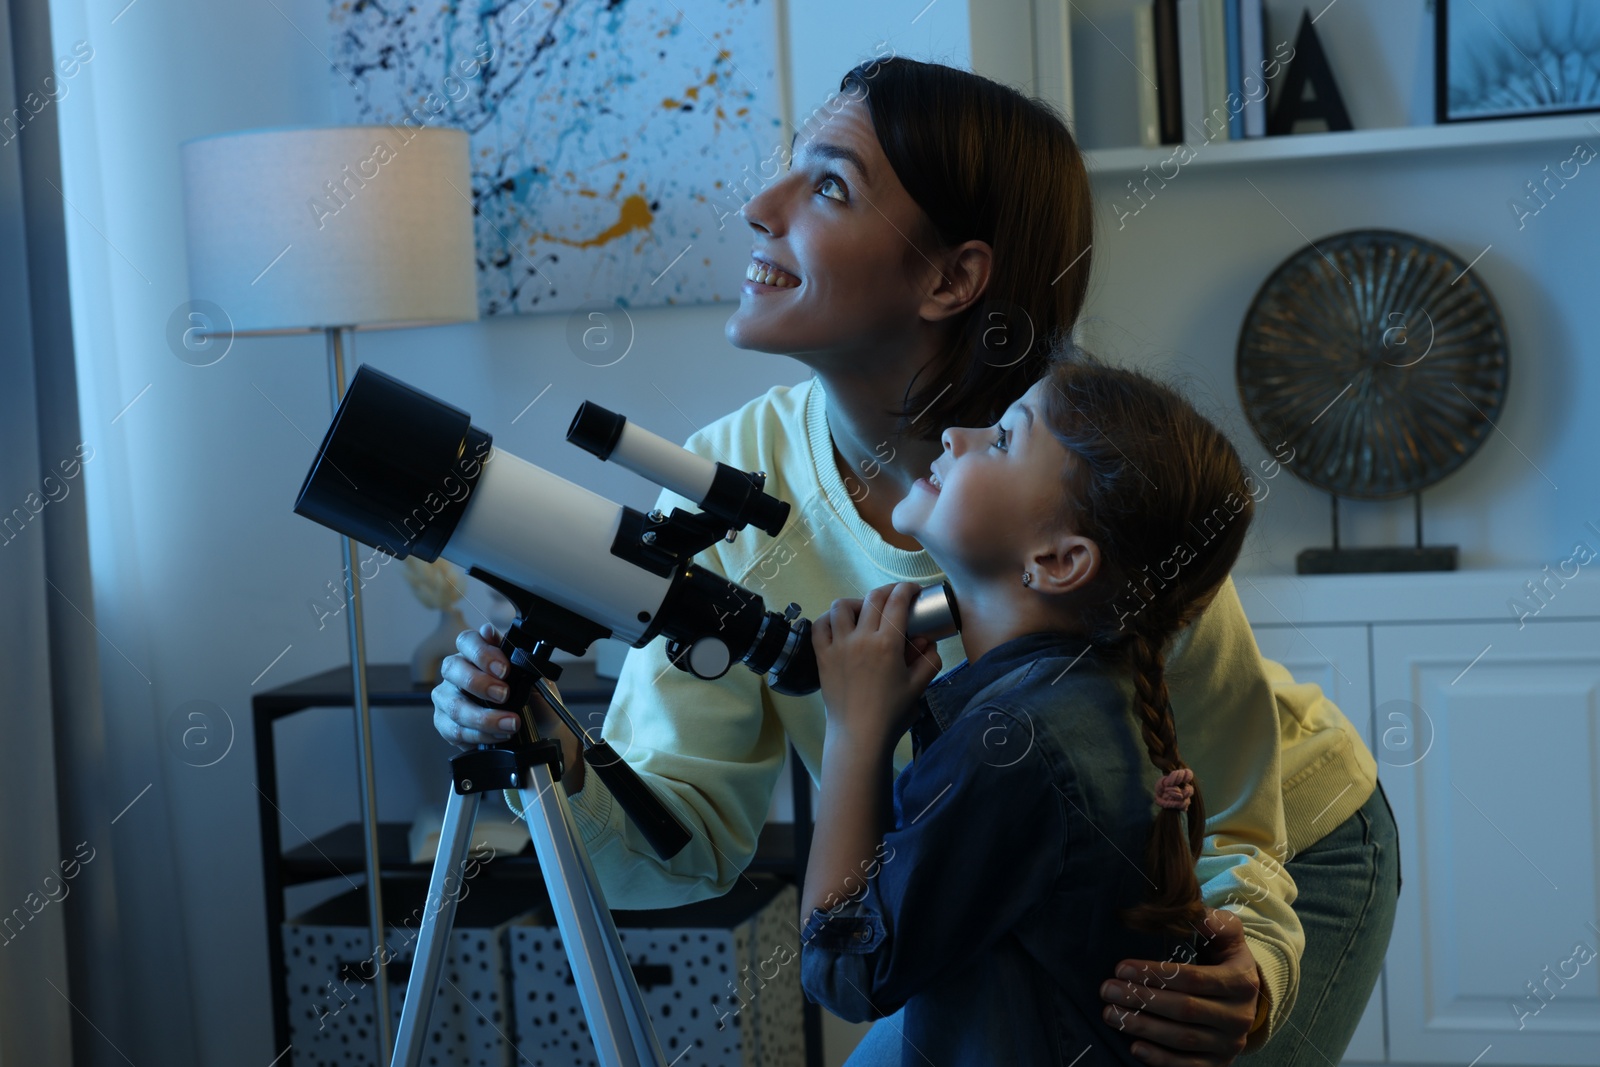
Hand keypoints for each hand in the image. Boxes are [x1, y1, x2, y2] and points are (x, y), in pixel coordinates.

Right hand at [432, 623, 584, 793]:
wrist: (539, 728)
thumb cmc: (532, 698)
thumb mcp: (534, 677)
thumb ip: (521, 661)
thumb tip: (515, 649)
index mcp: (477, 653)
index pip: (467, 641)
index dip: (482, 653)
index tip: (504, 669)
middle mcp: (458, 671)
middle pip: (452, 668)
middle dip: (480, 683)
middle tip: (504, 695)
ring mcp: (448, 697)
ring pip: (454, 705)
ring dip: (485, 717)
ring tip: (511, 723)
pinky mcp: (445, 723)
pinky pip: (455, 730)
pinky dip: (481, 735)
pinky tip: (499, 735)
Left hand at [812, 582, 941, 748]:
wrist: (859, 735)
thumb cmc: (891, 714)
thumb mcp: (918, 687)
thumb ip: (929, 660)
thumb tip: (928, 641)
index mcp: (887, 644)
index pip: (897, 602)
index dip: (907, 589)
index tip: (913, 590)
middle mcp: (861, 639)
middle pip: (873, 598)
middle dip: (887, 590)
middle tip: (895, 596)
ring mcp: (838, 646)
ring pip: (842, 606)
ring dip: (856, 602)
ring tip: (865, 611)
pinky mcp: (822, 656)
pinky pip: (820, 626)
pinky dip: (829, 618)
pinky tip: (839, 623)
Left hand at [1099, 909, 1259, 1065]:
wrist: (1244, 999)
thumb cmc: (1224, 960)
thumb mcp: (1227, 938)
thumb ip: (1216, 923)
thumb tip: (1197, 914)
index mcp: (1241, 982)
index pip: (1192, 978)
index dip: (1155, 974)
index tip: (1120, 967)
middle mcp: (1239, 1017)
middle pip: (1184, 1010)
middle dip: (1141, 999)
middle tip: (1106, 990)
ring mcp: (1230, 1044)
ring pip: (1182, 1039)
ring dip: (1143, 1027)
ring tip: (1111, 1014)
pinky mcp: (1219, 1064)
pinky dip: (1161, 1059)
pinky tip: (1135, 1047)